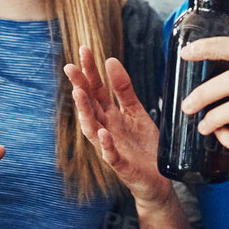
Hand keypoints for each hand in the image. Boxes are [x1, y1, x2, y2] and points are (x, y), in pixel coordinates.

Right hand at [65, 46, 167, 204]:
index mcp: (110, 114)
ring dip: (85, 111)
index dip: (90, 70)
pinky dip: (105, 145)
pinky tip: (103, 133)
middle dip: (79, 86)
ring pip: (92, 128)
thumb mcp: (136, 112)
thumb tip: (110, 60)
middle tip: (70, 67)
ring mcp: (110, 146)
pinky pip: (110, 155)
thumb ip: (124, 89)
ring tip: (79, 93)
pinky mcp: (120, 165)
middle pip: (89, 105)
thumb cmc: (143, 146)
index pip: (96, 89)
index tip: (84, 49)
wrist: (157, 179)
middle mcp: (105, 128)